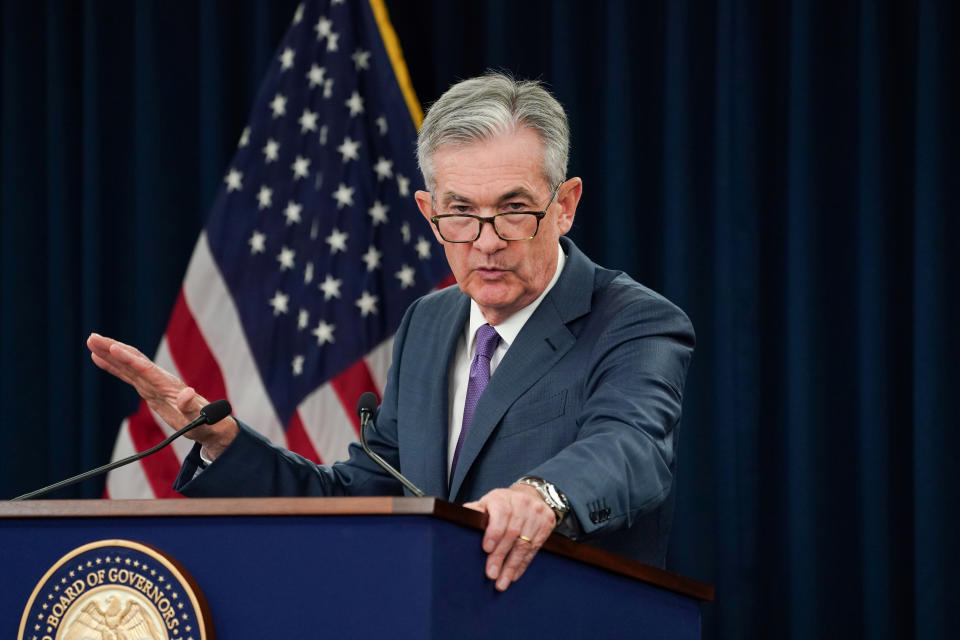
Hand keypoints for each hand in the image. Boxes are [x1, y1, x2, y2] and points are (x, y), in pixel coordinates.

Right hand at [86, 333, 237, 457]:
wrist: (211, 423)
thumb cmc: (207, 423)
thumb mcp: (200, 419)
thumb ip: (192, 407)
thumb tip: (187, 395)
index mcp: (168, 385)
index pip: (145, 369)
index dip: (128, 359)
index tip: (113, 348)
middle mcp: (159, 380)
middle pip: (133, 360)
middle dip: (113, 348)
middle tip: (92, 337)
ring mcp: (153, 383)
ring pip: (127, 364)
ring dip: (109, 353)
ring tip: (91, 341)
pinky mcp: (149, 389)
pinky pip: (127, 374)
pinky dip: (113, 366)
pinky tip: (99, 359)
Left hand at [463, 484, 555, 590]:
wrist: (529, 495)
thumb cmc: (501, 504)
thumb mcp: (486, 504)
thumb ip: (474, 512)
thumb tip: (456, 520)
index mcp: (502, 498)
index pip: (501, 513)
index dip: (494, 532)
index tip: (486, 549)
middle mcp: (521, 503)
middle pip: (512, 533)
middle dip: (500, 556)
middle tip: (491, 574)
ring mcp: (536, 512)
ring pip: (524, 543)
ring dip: (512, 565)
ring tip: (502, 582)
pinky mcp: (547, 522)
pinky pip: (535, 548)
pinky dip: (523, 564)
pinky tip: (514, 575)